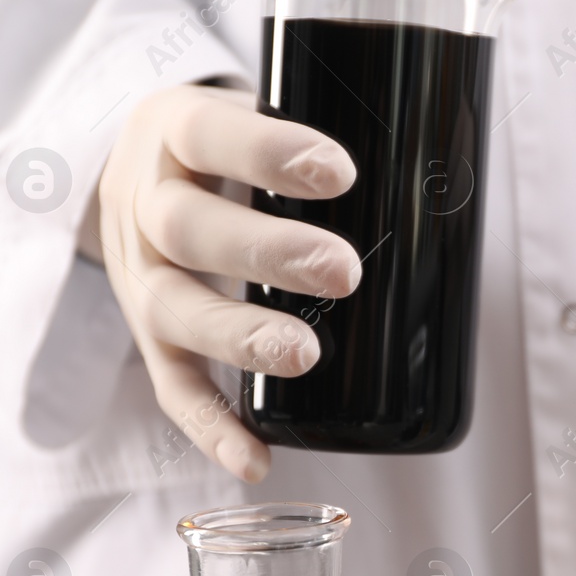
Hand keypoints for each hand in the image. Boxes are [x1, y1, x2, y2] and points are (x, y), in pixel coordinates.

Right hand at [93, 85, 359, 481]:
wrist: (129, 169)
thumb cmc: (223, 146)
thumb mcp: (248, 114)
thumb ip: (315, 141)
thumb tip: (447, 173)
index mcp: (171, 131)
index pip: (207, 132)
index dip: (267, 152)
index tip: (340, 172)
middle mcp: (141, 204)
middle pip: (186, 228)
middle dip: (267, 253)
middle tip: (344, 271)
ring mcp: (139, 276)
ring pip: (174, 310)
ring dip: (240, 338)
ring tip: (305, 355)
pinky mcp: (147, 337)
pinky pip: (171, 388)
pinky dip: (211, 428)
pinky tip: (256, 460)